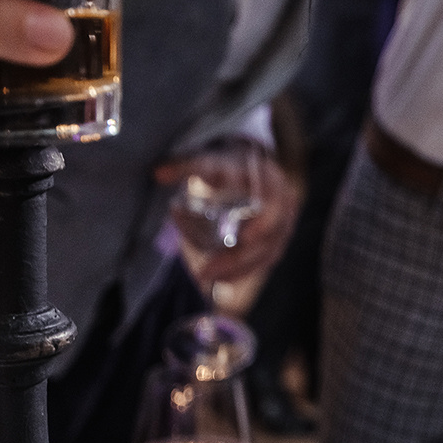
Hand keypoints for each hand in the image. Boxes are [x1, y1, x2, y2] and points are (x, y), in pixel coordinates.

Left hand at [161, 142, 299, 291]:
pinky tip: (223, 280)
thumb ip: (185, 166)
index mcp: (270, 179)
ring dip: (237, 269)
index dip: (262, 222)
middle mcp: (282, 202)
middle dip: (238, 257)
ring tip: (206, 276)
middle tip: (207, 270)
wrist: (250, 170)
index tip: (244, 238)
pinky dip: (244, 271)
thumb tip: (159, 173)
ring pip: (266, 252)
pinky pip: (266, 260)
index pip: (271, 202)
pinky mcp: (278, 238)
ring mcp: (283, 222)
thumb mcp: (209, 162)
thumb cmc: (228, 166)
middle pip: (268, 237)